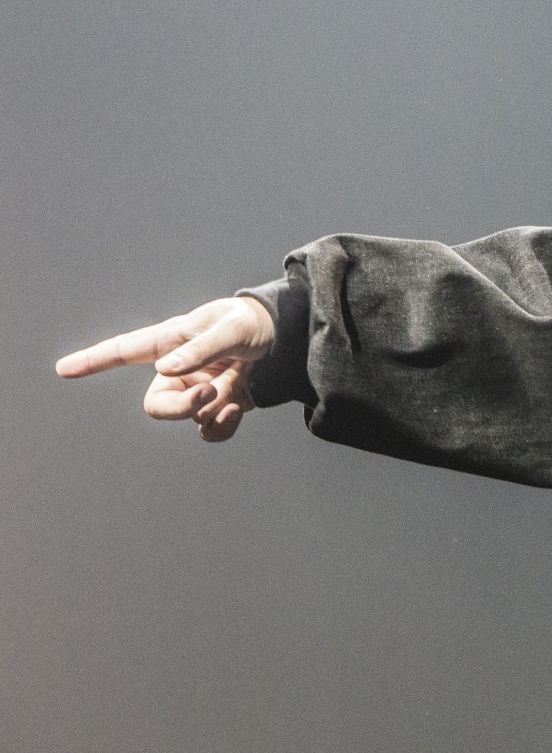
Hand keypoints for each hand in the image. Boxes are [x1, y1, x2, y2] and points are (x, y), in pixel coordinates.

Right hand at [55, 297, 276, 441]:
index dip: (94, 360)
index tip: (63, 369)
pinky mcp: (219, 405)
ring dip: (211, 411)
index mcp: (172, 341)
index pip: (125, 350)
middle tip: (208, 395)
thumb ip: (201, 349)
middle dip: (179, 409)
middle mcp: (179, 369)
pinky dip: (222, 426)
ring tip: (235, 390)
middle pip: (156, 405)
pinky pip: (209, 429)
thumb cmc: (253, 322)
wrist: (285, 338)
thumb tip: (165, 370)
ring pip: (187, 419)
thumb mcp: (232, 329)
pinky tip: (238, 409)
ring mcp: (198, 389)